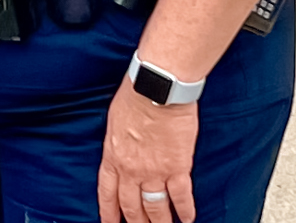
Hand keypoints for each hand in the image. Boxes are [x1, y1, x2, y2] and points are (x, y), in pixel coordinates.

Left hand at [97, 84, 197, 222]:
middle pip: (131, 206)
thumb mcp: (114, 120)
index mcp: (113, 156)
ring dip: (160, 222)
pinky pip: (181, 196)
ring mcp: (154, 171)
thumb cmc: (136, 94)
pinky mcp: (177, 167)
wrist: (157, 86)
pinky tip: (188, 219)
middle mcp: (131, 169)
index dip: (108, 212)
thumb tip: (120, 150)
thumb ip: (117, 142)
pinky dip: (185, 210)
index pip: (107, 193)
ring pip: (155, 208)